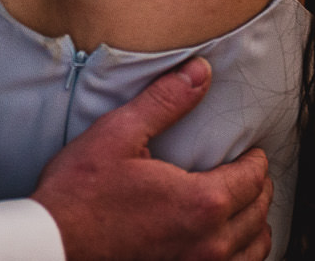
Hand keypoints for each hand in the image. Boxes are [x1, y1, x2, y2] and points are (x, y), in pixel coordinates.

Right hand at [33, 58, 274, 260]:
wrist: (55, 244)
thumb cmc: (81, 194)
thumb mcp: (120, 134)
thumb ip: (164, 102)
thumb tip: (199, 73)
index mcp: (200, 202)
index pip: (252, 179)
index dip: (256, 160)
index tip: (251, 151)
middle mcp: (208, 242)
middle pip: (258, 213)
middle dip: (259, 188)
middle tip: (251, 172)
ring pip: (253, 249)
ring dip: (254, 224)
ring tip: (244, 207)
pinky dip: (240, 254)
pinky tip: (225, 242)